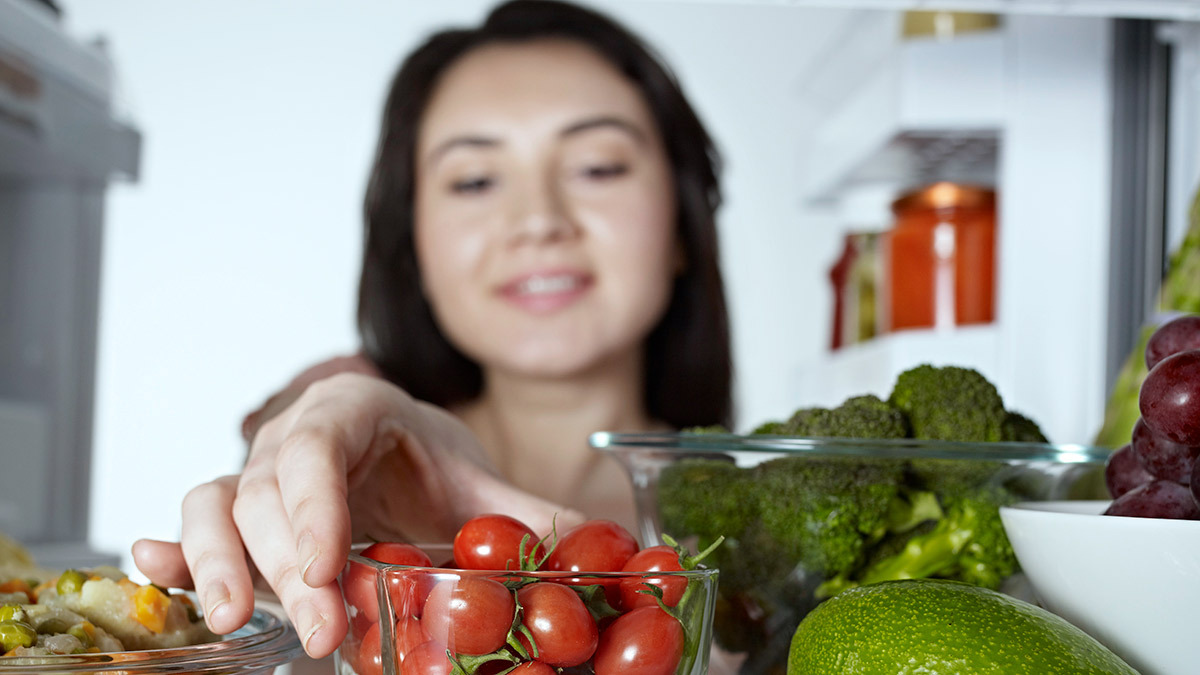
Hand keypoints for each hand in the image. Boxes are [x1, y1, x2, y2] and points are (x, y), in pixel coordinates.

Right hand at [133, 372, 583, 657]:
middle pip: (267, 490)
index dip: (315, 504)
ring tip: (236, 616)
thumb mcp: (480, 485)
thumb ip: (530, 514)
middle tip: (322, 626)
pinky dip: (172, 551)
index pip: (320, 447)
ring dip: (218, 560)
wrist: (400, 453)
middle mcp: (294, 436)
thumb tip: (603, 545)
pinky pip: (190, 523)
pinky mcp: (235, 514)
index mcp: (355, 410)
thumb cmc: (430, 462)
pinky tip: (157, 574)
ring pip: (215, 502)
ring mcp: (256, 472)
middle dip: (288, 563)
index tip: (329, 565)